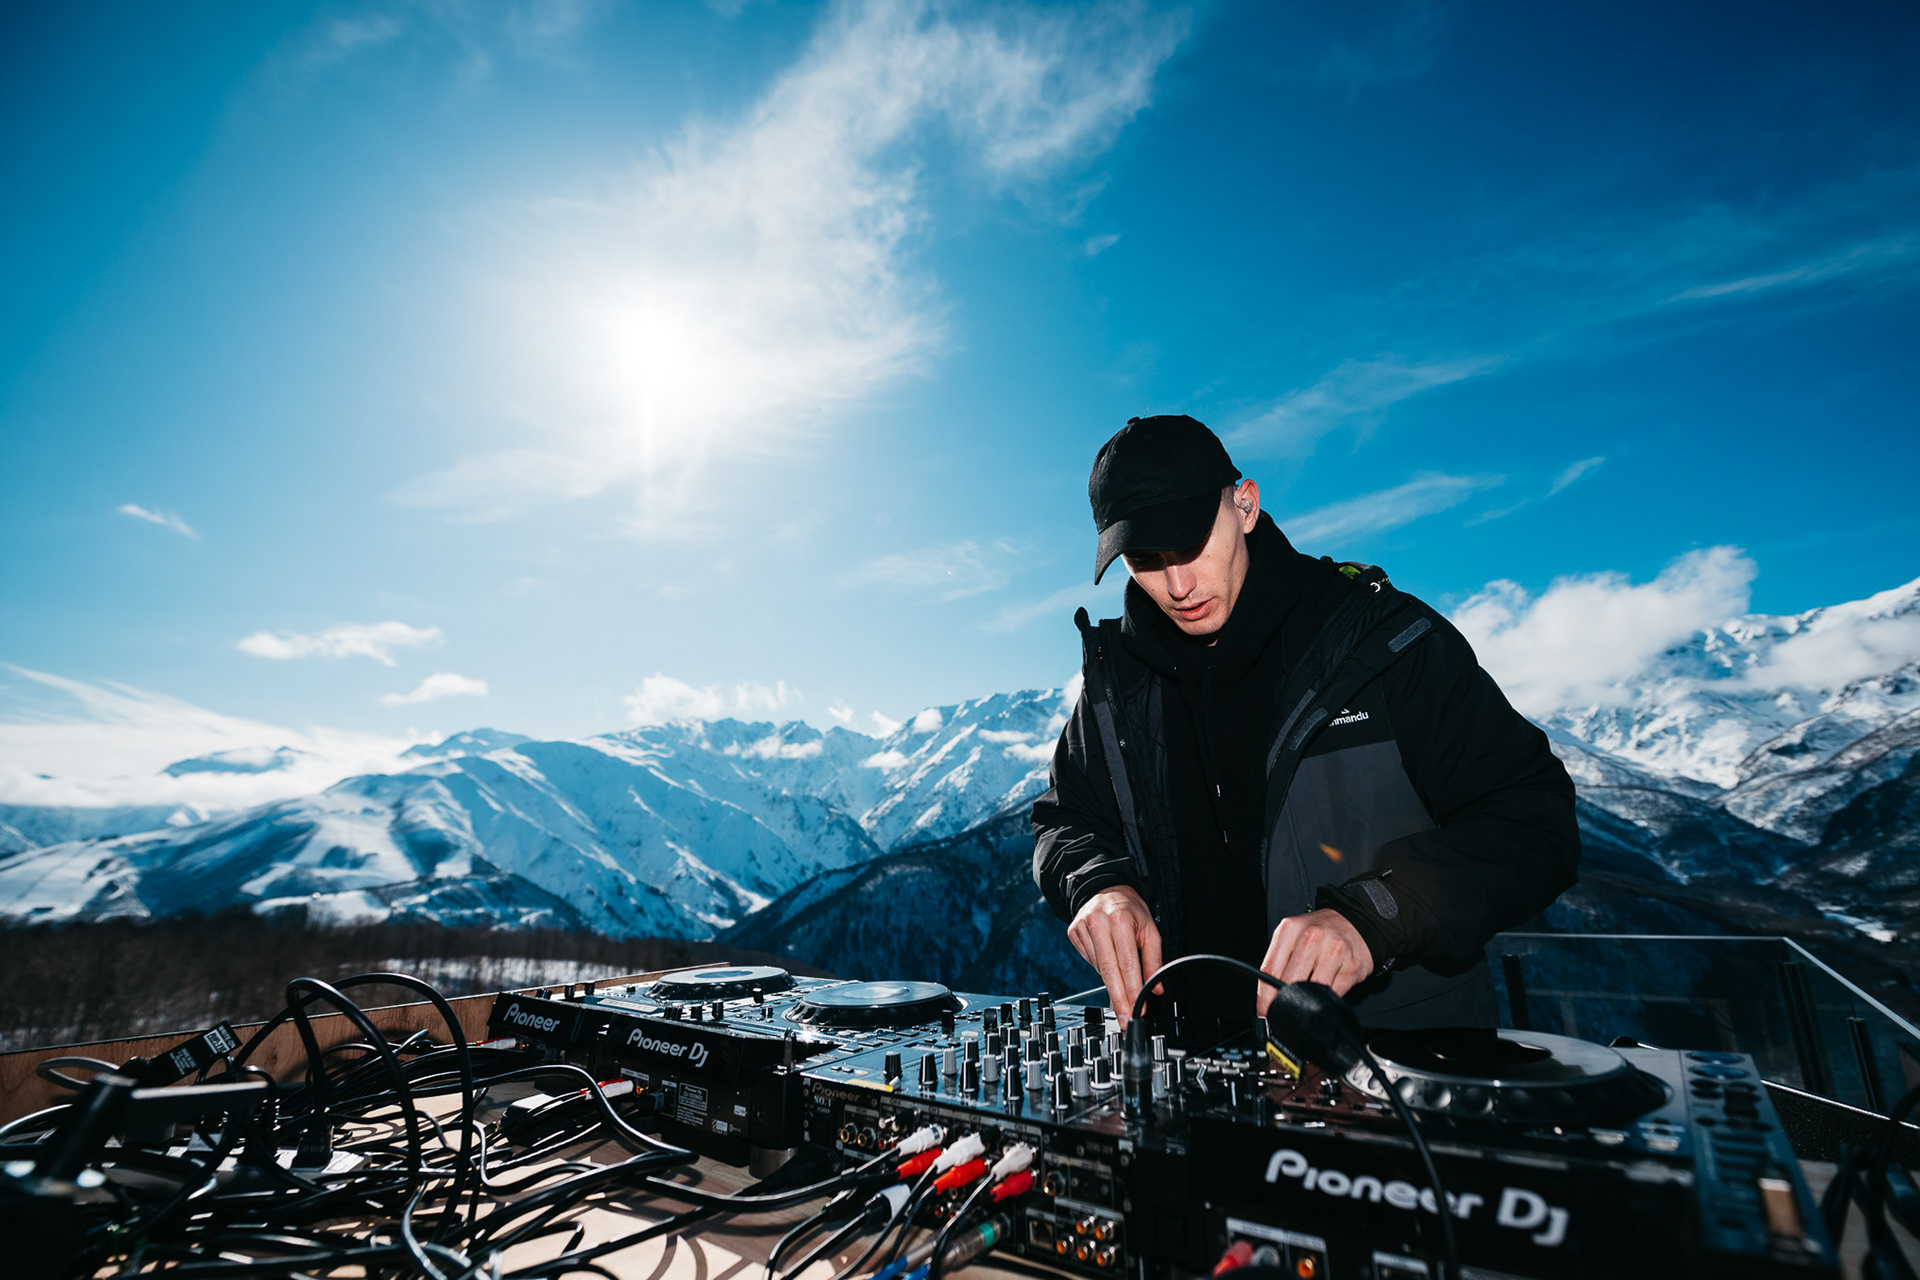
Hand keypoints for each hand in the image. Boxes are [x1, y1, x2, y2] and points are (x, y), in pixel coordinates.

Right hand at [1066, 886, 1163, 1026]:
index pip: (1127, 964)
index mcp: (1120, 920)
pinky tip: (1108, 957)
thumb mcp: (1150, 930)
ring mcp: (1082, 928)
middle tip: (1124, 1019)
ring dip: (1112, 981)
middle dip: (1118, 999)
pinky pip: (1089, 960)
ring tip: (1122, 976)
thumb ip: (1153, 960)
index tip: (1138, 1009)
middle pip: (1108, 971)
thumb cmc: (1130, 910)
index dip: (1133, 990)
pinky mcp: (1073, 932)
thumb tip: (1156, 989)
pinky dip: (1101, 966)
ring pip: (1099, 968)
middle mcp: (1098, 923)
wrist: (1105, 888)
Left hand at [1254, 909, 1373, 1013]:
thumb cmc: (1320, 933)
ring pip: (1313, 990)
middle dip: (1284, 1003)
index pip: (1269, 970)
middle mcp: (1311, 937)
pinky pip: (1333, 994)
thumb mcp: (1293, 936)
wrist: (1355, 922)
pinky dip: (1326, 999)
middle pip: (1289, 982)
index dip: (1264, 997)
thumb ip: (1279, 962)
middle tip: (1282, 1014)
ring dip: (1307, 1002)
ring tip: (1306, 1001)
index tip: (1264, 1012)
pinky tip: (1325, 993)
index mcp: (1290, 929)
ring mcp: (1334, 950)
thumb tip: (1268, 997)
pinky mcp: (1352, 966)